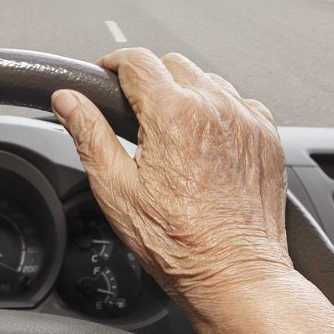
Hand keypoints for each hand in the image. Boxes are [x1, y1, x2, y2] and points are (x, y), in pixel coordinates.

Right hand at [51, 48, 290, 310]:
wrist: (234, 273)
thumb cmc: (178, 241)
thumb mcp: (115, 188)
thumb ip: (88, 134)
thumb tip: (67, 101)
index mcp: (174, 114)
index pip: (136, 60)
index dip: (111, 63)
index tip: (104, 75)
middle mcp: (215, 108)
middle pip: (171, 64)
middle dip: (147, 78)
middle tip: (131, 111)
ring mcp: (246, 120)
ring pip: (207, 80)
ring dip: (183, 92)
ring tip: (168, 130)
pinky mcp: (266, 137)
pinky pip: (239, 102)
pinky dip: (218, 110)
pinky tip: (203, 141)